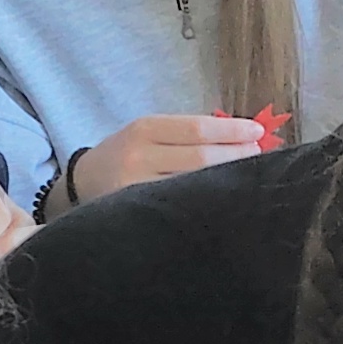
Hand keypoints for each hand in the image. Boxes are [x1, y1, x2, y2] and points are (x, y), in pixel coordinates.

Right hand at [70, 113, 268, 203]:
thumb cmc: (126, 154)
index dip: (231, 131)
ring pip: (192, 185)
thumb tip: (240, 136)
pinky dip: (206, 202)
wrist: (82, 183)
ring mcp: (136, 189)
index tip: (258, 132)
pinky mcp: (136, 214)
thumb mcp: (148, 134)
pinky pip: (179, 208)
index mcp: (144, 129)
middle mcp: (138, 157)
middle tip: (260, 156)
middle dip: (235, 156)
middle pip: (199, 158)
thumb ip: (185, 134)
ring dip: (225, 181)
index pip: (197, 129)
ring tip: (249, 177)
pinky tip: (222, 201)